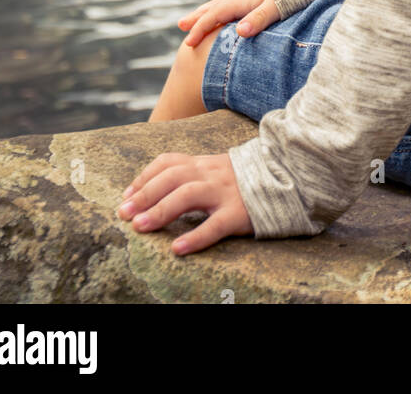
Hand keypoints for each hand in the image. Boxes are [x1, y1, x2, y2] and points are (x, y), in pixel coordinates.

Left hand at [118, 153, 252, 252]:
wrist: (286, 177)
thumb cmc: (242, 180)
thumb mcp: (215, 169)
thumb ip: (190, 174)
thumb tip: (154, 189)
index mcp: (203, 163)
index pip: (167, 162)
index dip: (144, 178)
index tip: (126, 196)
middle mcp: (210, 174)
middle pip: (172, 177)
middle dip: (144, 194)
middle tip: (123, 214)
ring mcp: (224, 192)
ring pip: (188, 195)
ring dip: (161, 210)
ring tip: (140, 227)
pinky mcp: (239, 213)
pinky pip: (215, 225)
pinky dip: (195, 237)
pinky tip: (178, 249)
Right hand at [178, 0, 280, 45]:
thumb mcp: (275, 9)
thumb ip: (258, 20)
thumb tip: (240, 32)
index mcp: (240, 2)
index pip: (214, 16)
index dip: (200, 30)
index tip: (189, 43)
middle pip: (211, 9)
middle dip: (196, 19)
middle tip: (181, 27)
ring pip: (216, 6)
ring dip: (202, 13)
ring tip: (189, 21)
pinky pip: (224, 6)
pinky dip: (214, 11)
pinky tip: (216, 15)